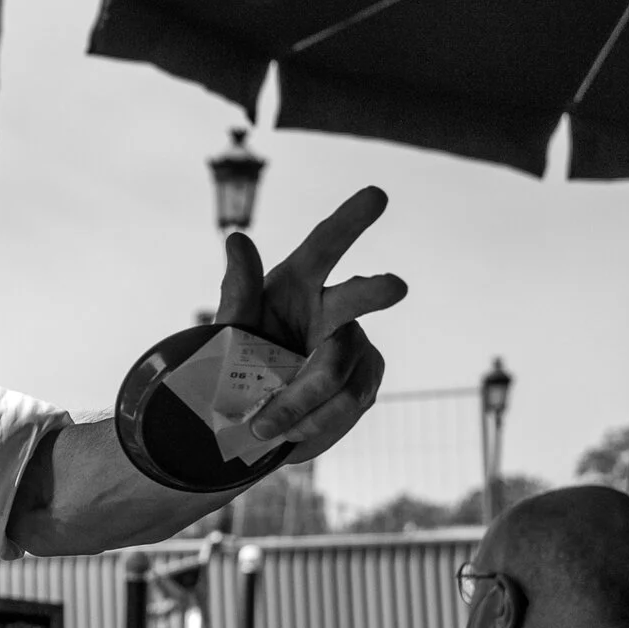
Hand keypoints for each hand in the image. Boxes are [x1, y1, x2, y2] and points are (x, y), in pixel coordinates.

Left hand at [217, 186, 407, 460]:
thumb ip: (238, 290)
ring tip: (263, 427)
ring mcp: (357, 346)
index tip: (377, 195)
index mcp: (299, 282)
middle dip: (375, 291)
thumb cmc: (243, 353)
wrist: (253, 412)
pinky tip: (288, 432)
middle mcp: (336, 308)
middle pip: (358, 298)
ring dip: (300, 403)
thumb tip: (237, 238)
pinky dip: (310, 422)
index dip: (350, 221)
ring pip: (340, 372)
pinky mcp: (367, 383)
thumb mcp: (232, 326)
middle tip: (396, 286)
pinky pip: (345, 405)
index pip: (325, 246)